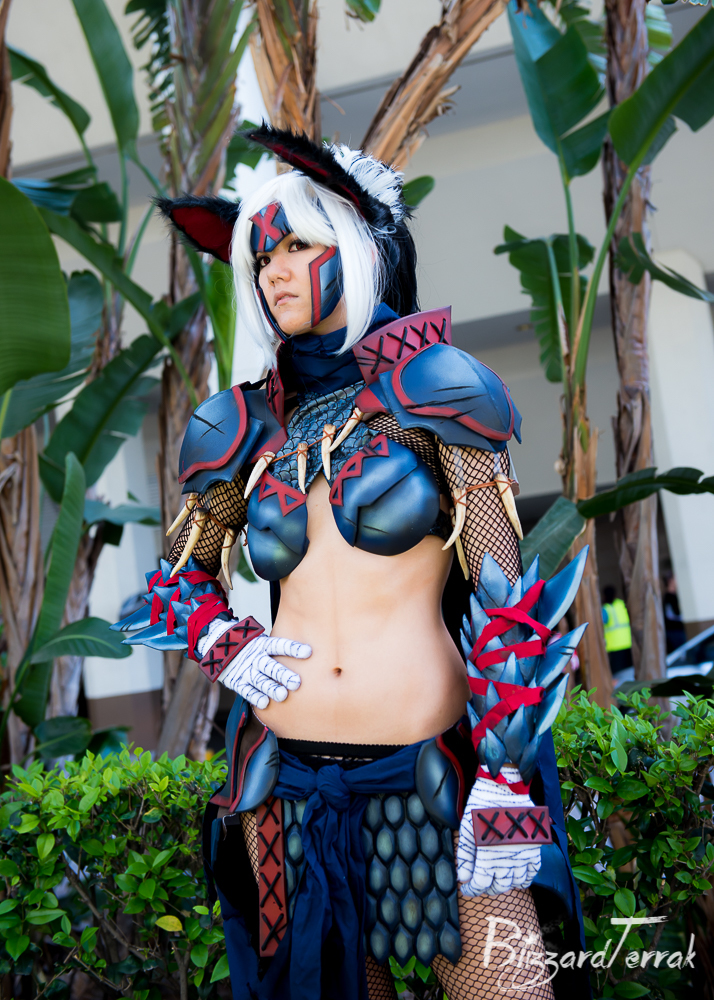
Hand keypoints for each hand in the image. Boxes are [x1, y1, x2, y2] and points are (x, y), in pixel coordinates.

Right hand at [218, 633, 310, 708]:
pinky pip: (245, 690)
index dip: (293, 648)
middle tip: (296, 683)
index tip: (308, 652)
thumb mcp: (262, 642)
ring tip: (283, 696)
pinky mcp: (236, 681)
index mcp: (262, 645)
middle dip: (283, 674)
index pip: (279, 645)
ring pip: (259, 680)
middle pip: (270, 666)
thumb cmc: (251, 648)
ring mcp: (245, 670)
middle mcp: (254, 657)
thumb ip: (279, 650)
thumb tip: (308, 654)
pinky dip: (254, 696)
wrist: (219, 648)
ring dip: (271, 688)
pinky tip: (265, 702)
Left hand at [456, 770, 541, 896]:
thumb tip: (462, 878)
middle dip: (487, 888)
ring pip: (516, 883)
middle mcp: (507, 861)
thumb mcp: (466, 830)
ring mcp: (523, 855)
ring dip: (506, 884)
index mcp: (487, 857)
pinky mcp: (534, 847)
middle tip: (481, 884)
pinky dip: (526, 878)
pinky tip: (518, 876)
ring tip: (497, 879)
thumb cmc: (481, 807)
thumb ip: (465, 856)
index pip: (479, 885)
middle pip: (498, 887)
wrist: (504, 788)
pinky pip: (533, 871)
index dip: (471, 890)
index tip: (465, 888)